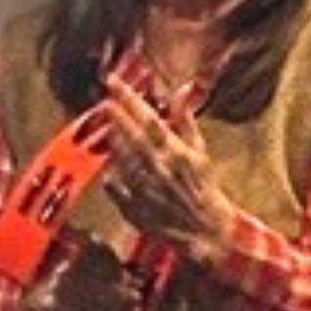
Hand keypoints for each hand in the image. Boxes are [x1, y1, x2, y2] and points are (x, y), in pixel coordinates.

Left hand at [96, 93, 236, 253]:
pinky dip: (111, 171)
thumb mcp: (200, 151)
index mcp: (176, 152)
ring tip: (108, 127)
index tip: (113, 81)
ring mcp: (144, 188)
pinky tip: (111, 161)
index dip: (128, 98)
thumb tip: (180, 90)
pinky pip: (115, 184)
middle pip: (130, 136)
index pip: (148, 118)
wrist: (206, 229)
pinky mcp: (134, 207)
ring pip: (120, 158)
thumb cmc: (204, 186)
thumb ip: (185, 120)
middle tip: (104, 100)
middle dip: (115, 115)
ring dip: (113, 140)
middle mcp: (158, 168)